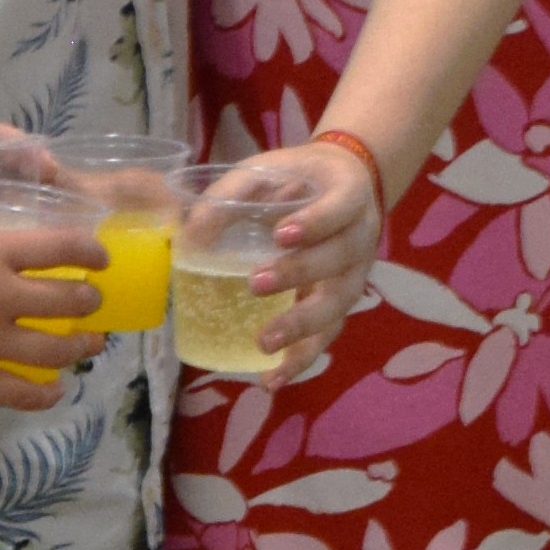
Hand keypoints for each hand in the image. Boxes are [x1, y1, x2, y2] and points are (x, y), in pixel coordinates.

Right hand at [0, 232, 109, 408]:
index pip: (62, 246)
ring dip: (81, 346)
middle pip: (70, 299)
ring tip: (88, 345)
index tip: (99, 258)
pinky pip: (23, 392)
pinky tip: (54, 391)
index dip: (90, 252)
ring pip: (58, 349)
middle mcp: (0, 295)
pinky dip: (46, 394)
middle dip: (89, 301)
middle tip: (91, 303)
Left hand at [195, 131, 384, 348]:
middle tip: (255, 283)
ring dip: (301, 326)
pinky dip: (300, 359)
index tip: (281, 233)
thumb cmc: (299, 177)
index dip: (315, 222)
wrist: (345, 185)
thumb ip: (229, 195)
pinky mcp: (339, 304)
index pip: (339, 209)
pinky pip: (326, 335)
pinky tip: (270, 378)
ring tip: (263, 344)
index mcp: (349, 195)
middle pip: (337, 261)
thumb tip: (189, 235)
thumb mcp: (266, 171)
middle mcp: (360, 238)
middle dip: (298, 274)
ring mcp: (354, 275)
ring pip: (336, 305)